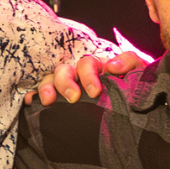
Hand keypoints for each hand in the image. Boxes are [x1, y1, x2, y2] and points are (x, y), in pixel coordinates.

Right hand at [32, 45, 151, 104]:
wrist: (137, 107)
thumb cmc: (134, 85)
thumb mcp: (138, 70)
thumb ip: (129, 62)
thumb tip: (112, 66)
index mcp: (96, 67)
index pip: (86, 64)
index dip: (88, 75)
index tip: (95, 92)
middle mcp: (77, 74)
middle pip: (63, 71)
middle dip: (66, 82)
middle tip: (73, 98)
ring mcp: (65, 87)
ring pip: (49, 80)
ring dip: (47, 88)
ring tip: (49, 101)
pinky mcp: (58, 102)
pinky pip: (40, 94)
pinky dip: (33, 96)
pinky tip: (31, 102)